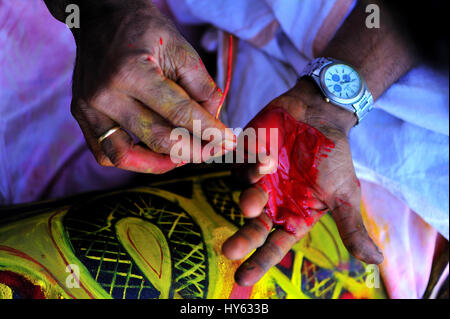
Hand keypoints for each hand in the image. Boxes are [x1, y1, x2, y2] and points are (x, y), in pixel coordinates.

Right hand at [69, 1, 229, 172]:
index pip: (179, 114)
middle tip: (213, 150)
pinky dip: (132, 161)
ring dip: (161, 163)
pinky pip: (105, 154)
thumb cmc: (143, 29)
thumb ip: (202, 87)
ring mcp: (88, 108)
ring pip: (125, 157)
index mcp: (131, 72)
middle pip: (157, 139)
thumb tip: (213, 124)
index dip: (209, 131)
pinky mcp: (82, 115)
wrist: (101, 17)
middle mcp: (105, 94)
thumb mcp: (181, 48)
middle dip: (194, 150)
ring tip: (184, 155)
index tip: (228, 141)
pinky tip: (154, 152)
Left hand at [222, 78, 382, 285]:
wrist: (321, 117)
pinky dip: (249, 166)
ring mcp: (256, 177)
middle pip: (252, 226)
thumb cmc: (333, 157)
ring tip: (256, 201)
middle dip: (242, 240)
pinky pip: (240, 164)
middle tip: (230, 251)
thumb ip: (351, 226)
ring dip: (250, 198)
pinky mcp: (246, 154)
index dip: (259, 262)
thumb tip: (375, 261)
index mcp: (292, 214)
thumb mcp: (345, 194)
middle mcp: (271, 200)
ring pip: (244, 194)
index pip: (274, 244)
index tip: (242, 279)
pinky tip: (267, 158)